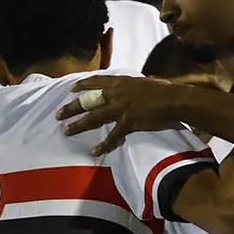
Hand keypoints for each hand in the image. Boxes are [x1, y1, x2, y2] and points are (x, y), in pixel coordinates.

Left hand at [57, 74, 187, 156]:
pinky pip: (112, 136)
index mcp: (121, 82)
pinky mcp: (128, 123)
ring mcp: (121, 108)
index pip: (97, 81)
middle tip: (58, 114)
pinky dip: (103, 145)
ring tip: (66, 131)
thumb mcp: (144, 83)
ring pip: (94, 117)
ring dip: (79, 125)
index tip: (71, 89)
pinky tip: (94, 151)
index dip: (83, 85)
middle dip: (72, 107)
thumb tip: (131, 89)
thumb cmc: (163, 90)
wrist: (174, 100)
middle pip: (89, 100)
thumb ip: (133, 86)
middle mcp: (117, 94)